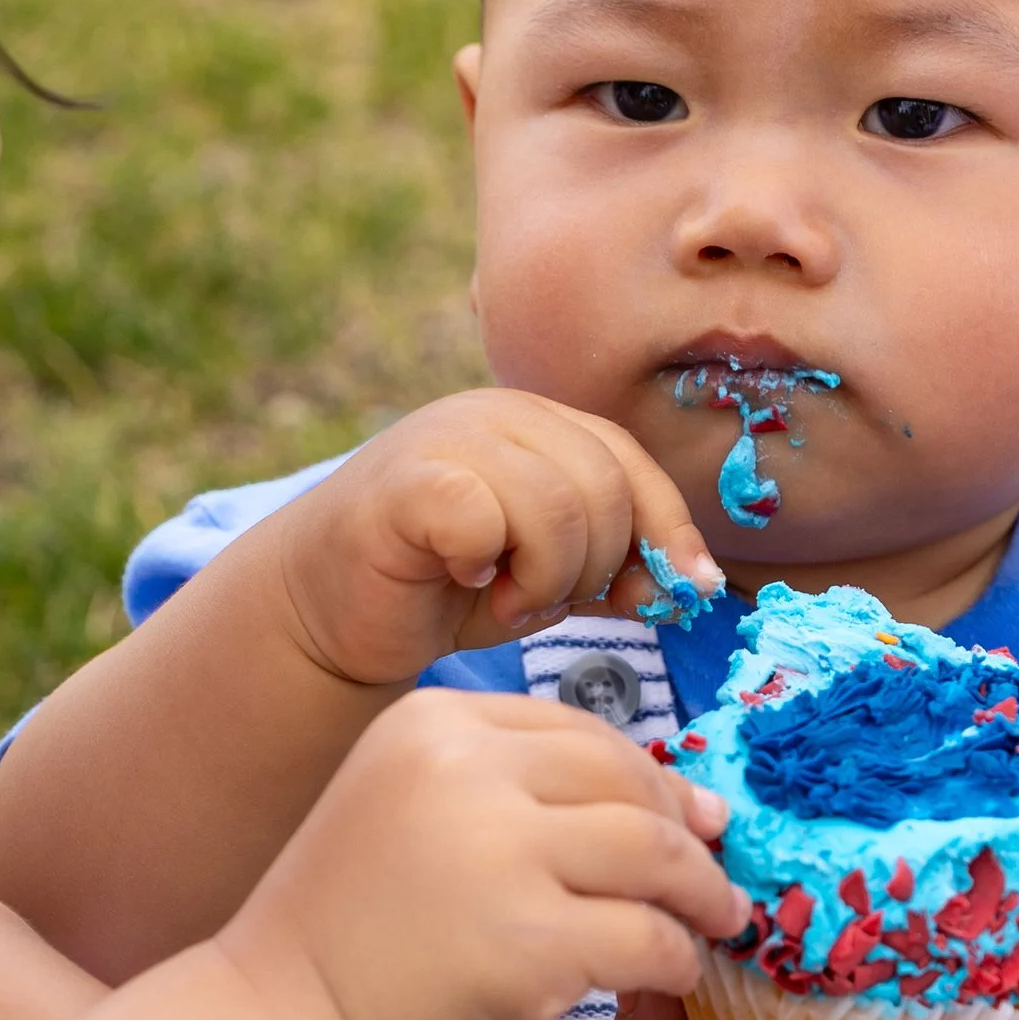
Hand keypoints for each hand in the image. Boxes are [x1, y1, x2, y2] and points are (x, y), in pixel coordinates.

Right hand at [222, 690, 747, 1019]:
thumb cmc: (353, 936)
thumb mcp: (415, 817)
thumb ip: (517, 793)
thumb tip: (683, 801)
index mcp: (434, 725)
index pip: (580, 731)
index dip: (649, 778)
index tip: (685, 820)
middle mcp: (464, 770)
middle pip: (628, 782)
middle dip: (687, 833)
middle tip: (715, 879)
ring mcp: (498, 855)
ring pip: (656, 855)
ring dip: (700, 895)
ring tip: (713, 925)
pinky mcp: (530, 943)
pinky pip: (647, 940)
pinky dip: (674, 961)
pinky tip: (668, 979)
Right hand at [270, 391, 722, 688]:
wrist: (327, 607)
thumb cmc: (438, 586)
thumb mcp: (546, 575)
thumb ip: (610, 565)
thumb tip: (690, 581)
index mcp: (539, 424)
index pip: (629, 462)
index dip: (669, 528)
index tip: (691, 589)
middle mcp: (497, 412)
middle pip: (604, 485)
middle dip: (595, 565)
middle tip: (543, 599)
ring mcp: (449, 436)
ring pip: (558, 505)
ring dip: (545, 576)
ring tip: (504, 598)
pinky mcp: (407, 478)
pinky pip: (487, 520)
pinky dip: (487, 566)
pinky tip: (460, 580)